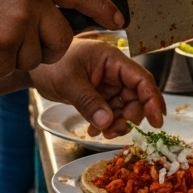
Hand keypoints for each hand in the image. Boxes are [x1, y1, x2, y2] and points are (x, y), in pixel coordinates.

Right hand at [0, 0, 125, 76]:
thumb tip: (63, 8)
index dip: (103, 11)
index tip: (120, 22)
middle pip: (62, 39)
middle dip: (47, 49)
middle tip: (17, 42)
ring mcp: (20, 20)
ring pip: (36, 58)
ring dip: (13, 56)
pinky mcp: (3, 45)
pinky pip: (8, 68)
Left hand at [29, 39, 165, 137]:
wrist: (35, 69)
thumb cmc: (51, 64)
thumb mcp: (69, 82)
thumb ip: (88, 102)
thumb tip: (107, 122)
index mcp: (112, 60)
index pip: (141, 79)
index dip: (153, 99)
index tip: (158, 121)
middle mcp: (115, 72)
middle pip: (137, 97)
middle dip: (130, 117)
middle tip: (113, 131)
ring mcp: (109, 85)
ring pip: (126, 108)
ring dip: (118, 123)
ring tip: (100, 132)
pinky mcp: (101, 95)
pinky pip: (112, 112)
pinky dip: (107, 124)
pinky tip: (94, 130)